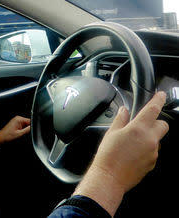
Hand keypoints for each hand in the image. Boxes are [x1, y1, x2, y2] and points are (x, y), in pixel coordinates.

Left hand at [0, 116, 30, 145]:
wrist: (1, 137)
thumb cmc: (8, 136)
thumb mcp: (20, 134)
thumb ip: (27, 130)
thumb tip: (33, 127)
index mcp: (19, 119)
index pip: (30, 121)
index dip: (32, 126)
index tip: (31, 131)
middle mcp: (18, 119)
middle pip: (28, 123)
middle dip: (28, 129)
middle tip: (23, 133)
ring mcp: (16, 121)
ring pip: (25, 125)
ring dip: (25, 130)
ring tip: (20, 133)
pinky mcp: (16, 124)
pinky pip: (22, 126)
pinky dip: (22, 130)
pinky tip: (19, 133)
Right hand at [74, 92, 168, 215]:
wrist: (110, 177)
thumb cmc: (108, 155)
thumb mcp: (111, 133)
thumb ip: (121, 119)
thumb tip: (124, 111)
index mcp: (138, 128)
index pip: (153, 109)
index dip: (159, 100)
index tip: (161, 95)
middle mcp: (150, 139)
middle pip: (163, 125)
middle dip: (156, 122)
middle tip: (143, 124)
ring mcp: (153, 152)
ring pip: (157, 139)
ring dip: (149, 137)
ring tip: (132, 143)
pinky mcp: (152, 162)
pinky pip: (153, 151)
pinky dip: (146, 149)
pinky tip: (132, 153)